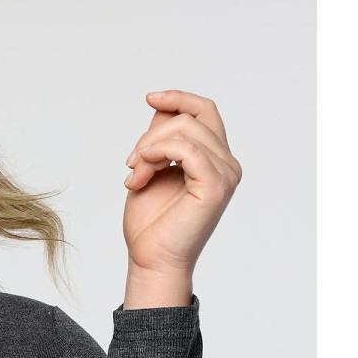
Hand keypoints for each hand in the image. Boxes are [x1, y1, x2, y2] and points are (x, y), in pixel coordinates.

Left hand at [122, 89, 242, 278]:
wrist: (150, 259)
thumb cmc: (151, 223)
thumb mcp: (151, 168)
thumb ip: (161, 139)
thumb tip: (163, 107)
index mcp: (214, 159)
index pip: (205, 111)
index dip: (179, 99)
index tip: (150, 98)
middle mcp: (227, 164)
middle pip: (192, 117)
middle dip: (152, 133)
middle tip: (131, 163)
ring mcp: (225, 174)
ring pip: (186, 129)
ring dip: (148, 148)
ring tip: (134, 175)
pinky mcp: (215, 186)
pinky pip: (187, 148)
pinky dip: (157, 153)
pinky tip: (140, 174)